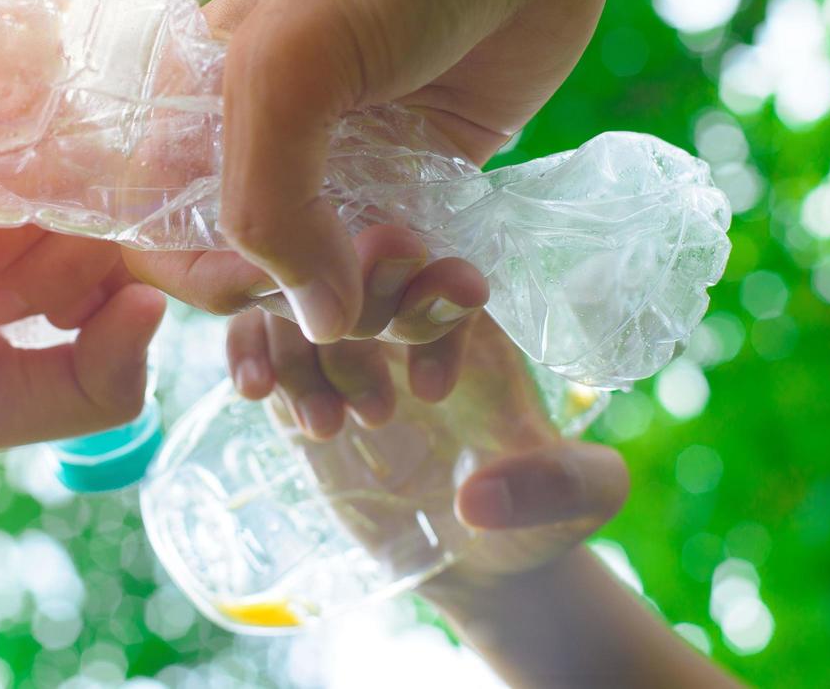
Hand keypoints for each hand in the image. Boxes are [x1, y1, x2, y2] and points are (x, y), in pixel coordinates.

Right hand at [229, 310, 627, 588]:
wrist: (474, 561)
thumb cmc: (538, 519)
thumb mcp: (582, 503)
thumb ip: (557, 489)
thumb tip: (478, 499)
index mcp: (477, 324)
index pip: (451, 272)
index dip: (439, 290)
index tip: (438, 337)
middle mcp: (406, 319)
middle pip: (366, 267)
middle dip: (354, 290)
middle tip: (347, 338)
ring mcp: (347, 345)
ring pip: (303, 298)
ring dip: (301, 344)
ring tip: (325, 423)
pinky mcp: (300, 377)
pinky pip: (258, 338)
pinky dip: (248, 351)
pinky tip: (253, 391)